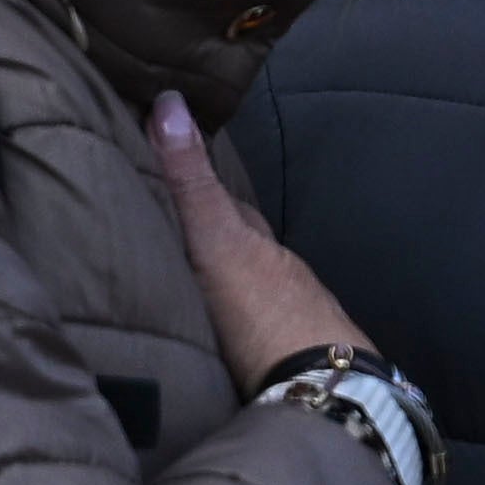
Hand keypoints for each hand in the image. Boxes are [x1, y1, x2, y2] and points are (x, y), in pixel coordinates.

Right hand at [146, 91, 370, 387]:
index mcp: (252, 238)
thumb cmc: (261, 307)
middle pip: (235, 238)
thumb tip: (170, 102)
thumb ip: (191, 181)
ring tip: (183, 270)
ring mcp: (282, 307)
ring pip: (244, 277)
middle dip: (205, 227)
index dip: (193, 178)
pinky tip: (215, 323)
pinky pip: (246, 317)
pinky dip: (228, 309)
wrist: (319, 382)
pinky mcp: (280, 349)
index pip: (221, 197)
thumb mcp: (216, 239)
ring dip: (217, 271)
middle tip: (166, 217)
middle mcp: (271, 266)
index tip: (166, 162)